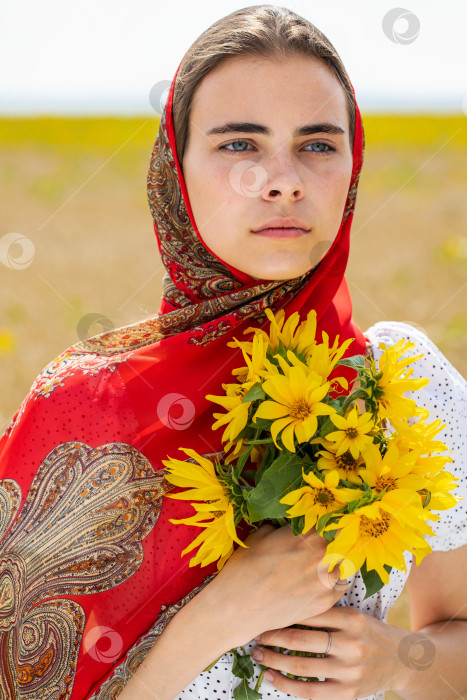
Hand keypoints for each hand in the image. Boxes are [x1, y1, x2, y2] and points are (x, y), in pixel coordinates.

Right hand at [207, 523, 349, 648]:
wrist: (237, 606)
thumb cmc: (245, 567)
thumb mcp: (261, 535)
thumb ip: (282, 528)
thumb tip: (288, 525)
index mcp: (309, 533)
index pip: (331, 520)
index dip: (328, 520)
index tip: (325, 521)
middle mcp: (323, 555)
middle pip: (341, 541)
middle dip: (333, 540)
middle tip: (323, 542)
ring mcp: (326, 580)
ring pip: (343, 564)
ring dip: (335, 561)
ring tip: (321, 563)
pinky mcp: (325, 602)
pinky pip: (340, 586)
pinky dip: (333, 582)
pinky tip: (319, 581)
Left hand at [251, 604, 407, 698]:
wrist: (404, 662)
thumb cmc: (369, 632)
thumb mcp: (354, 613)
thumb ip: (326, 608)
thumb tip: (285, 598)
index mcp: (351, 617)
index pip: (309, 611)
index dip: (282, 611)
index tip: (263, 609)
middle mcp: (351, 643)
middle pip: (301, 638)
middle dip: (272, 635)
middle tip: (253, 632)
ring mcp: (350, 670)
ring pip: (301, 665)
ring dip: (273, 660)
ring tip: (257, 654)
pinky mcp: (348, 693)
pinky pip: (309, 691)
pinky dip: (286, 685)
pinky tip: (271, 677)